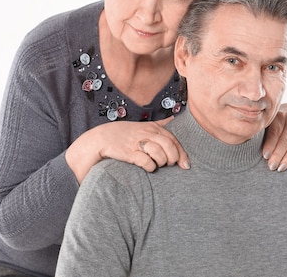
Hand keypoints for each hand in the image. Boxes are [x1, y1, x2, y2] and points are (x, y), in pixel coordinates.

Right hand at [66, 117, 189, 182]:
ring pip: (160, 154)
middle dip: (174, 158)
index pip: (173, 139)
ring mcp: (138, 142)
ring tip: (158, 165)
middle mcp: (147, 133)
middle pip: (170, 146)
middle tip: (171, 166)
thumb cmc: (123, 134)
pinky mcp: (129, 152)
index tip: (186, 165)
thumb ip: (158, 124)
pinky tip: (148, 168)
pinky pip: (147, 162)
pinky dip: (151, 167)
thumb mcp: (142, 126)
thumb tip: (173, 118)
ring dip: (162, 162)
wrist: (100, 139)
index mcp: (152, 127)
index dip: (182, 153)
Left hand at [262, 102, 286, 171]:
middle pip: (285, 141)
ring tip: (280, 168)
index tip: (265, 156)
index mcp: (281, 115)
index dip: (270, 145)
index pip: (275, 132)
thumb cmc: (283, 120)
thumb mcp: (275, 119)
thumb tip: (253, 147)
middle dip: (277, 155)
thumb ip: (267, 130)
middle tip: (271, 166)